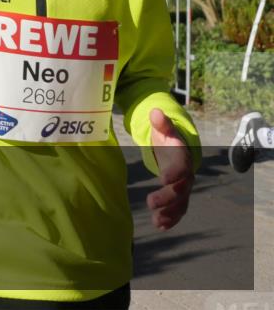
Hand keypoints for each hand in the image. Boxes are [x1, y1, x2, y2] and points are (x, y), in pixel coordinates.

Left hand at [147, 108, 193, 230]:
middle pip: (180, 189)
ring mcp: (184, 188)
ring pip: (181, 204)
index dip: (174, 172)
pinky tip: (159, 226)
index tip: (163, 178)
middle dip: (167, 197)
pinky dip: (171, 219)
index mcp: (182, 158)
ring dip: (170, 214)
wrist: (178, 149)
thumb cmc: (167, 139)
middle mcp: (186, 175)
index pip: (181, 166)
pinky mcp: (179, 197)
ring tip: (156, 221)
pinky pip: (178, 210)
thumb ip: (160, 122)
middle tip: (150, 202)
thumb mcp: (163, 129)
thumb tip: (154, 111)